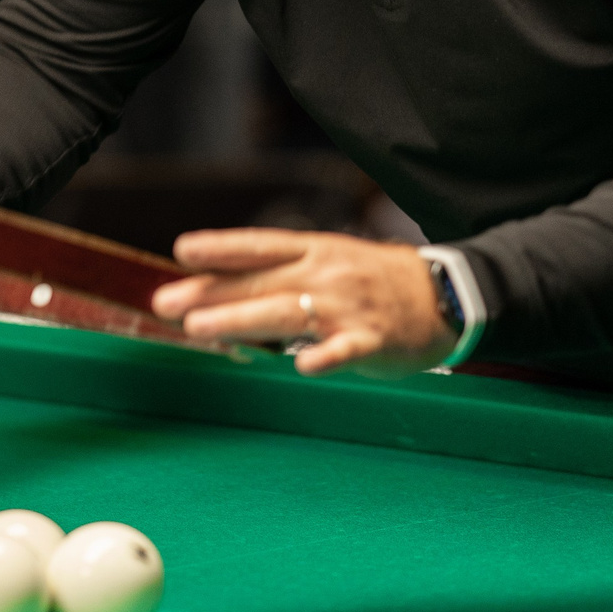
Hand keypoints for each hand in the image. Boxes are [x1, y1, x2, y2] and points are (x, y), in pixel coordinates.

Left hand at [150, 228, 452, 377]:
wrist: (448, 295)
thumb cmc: (376, 281)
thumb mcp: (330, 263)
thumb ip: (281, 277)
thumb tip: (219, 293)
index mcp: (317, 251)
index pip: (260, 245)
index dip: (220, 248)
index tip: (180, 252)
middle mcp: (328, 274)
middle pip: (262, 282)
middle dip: (210, 292)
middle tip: (164, 302)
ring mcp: (350, 307)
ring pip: (289, 312)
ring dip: (242, 320)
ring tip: (198, 328)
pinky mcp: (374, 340)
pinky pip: (346, 350)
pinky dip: (325, 357)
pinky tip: (302, 366)